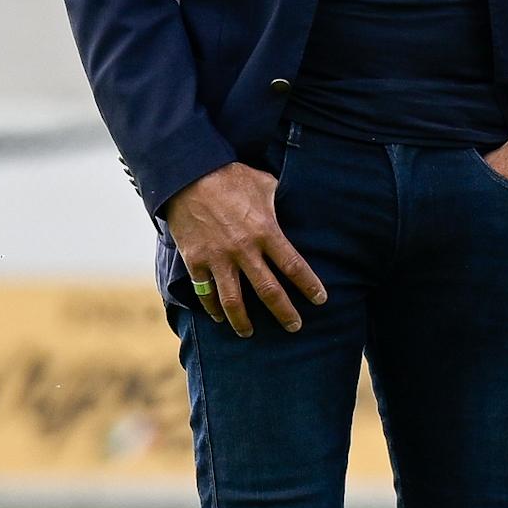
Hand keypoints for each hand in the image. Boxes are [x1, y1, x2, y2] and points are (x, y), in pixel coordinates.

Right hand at [164, 162, 326, 337]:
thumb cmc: (230, 176)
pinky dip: (212, 308)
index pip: (294, 266)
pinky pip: (205, 292)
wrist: (187, 174)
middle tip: (295, 327)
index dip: (309, 286)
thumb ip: (280, 200)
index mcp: (266, 231)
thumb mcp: (264, 183)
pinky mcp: (195, 260)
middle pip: (269, 292)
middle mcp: (244, 250)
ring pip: (234, 302)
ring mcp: (218, 258)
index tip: (320, 300)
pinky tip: (219, 317)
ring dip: (243, 322)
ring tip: (249, 333)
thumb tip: (294, 204)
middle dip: (285, 313)